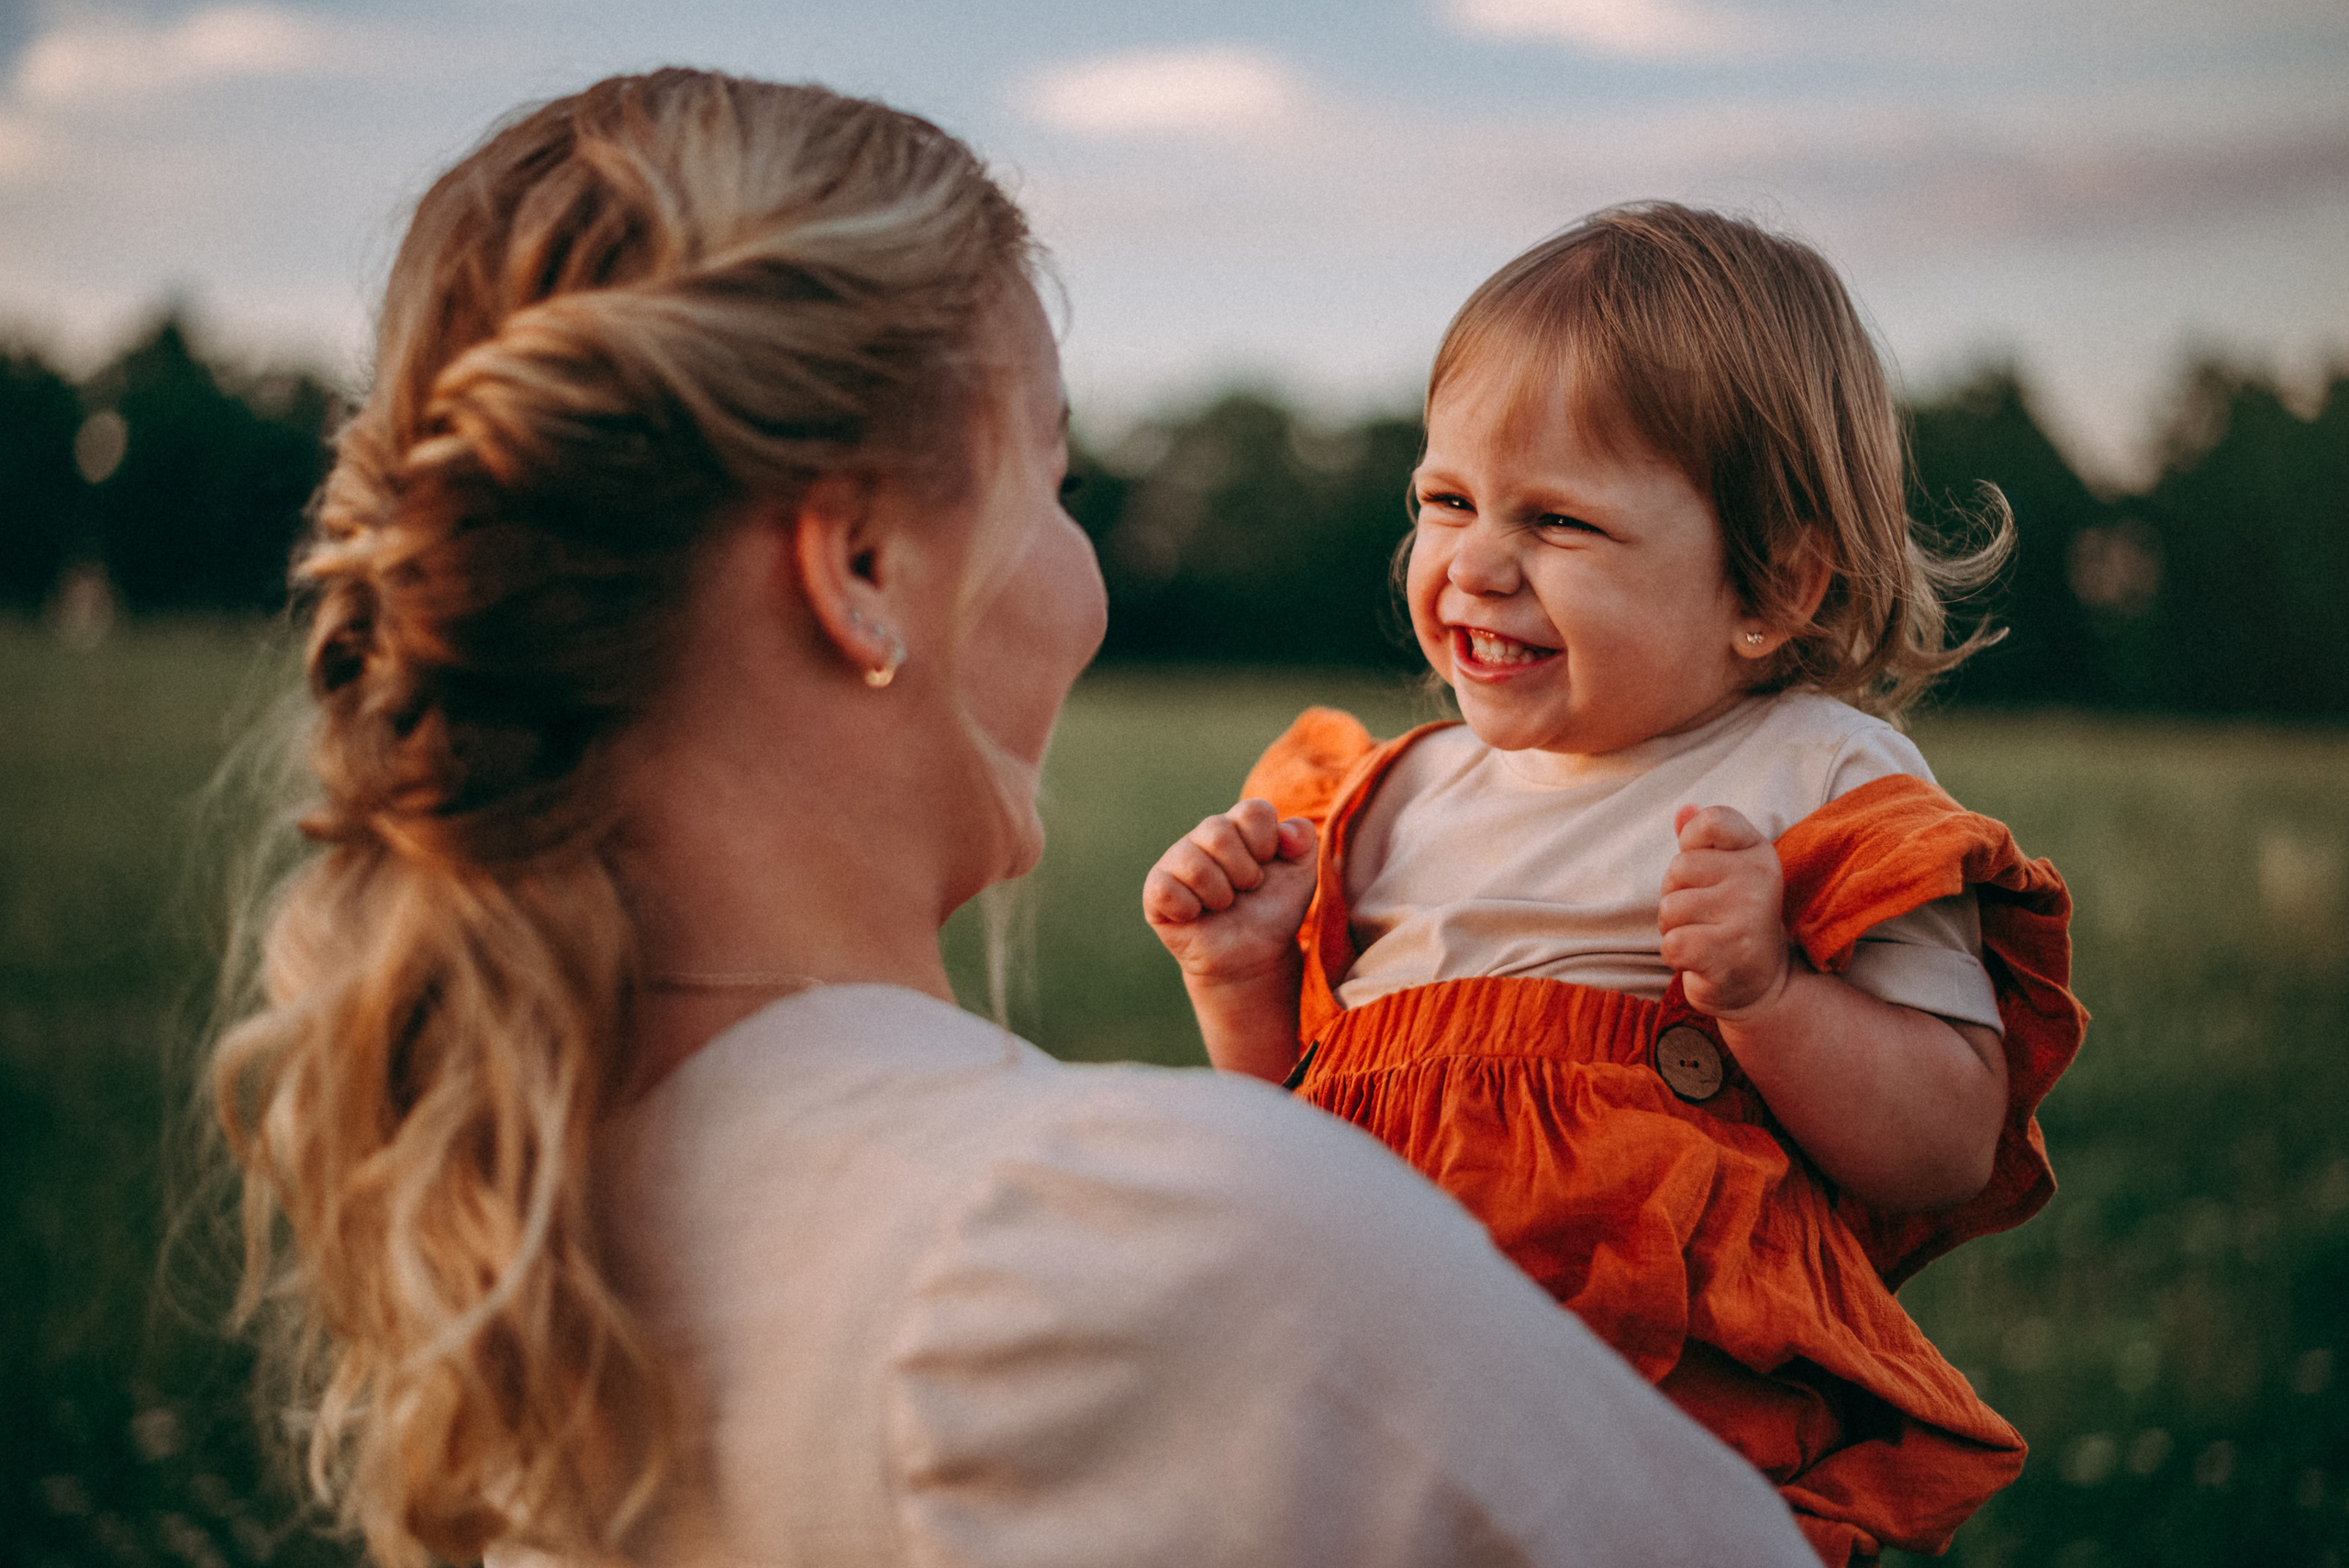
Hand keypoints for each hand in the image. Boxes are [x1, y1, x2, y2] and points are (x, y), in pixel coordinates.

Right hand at [1143, 799, 1318, 984]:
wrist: (1254, 955)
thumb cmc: (1274, 908)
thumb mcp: (1301, 874)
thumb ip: (1304, 839)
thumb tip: (1283, 832)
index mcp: (1238, 825)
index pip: (1252, 811)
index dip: (1266, 843)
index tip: (1268, 866)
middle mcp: (1204, 836)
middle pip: (1218, 831)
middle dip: (1244, 872)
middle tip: (1247, 889)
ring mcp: (1177, 860)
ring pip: (1193, 864)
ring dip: (1220, 895)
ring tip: (1224, 905)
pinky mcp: (1157, 889)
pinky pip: (1166, 890)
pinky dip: (1189, 909)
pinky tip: (1196, 915)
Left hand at [1658, 804, 1791, 1019]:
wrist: (1762, 983)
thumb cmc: (1731, 921)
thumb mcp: (1724, 875)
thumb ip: (1702, 841)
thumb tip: (1683, 808)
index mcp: (1757, 851)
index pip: (1711, 819)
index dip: (1690, 843)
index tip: (1704, 871)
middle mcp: (1758, 878)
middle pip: (1677, 869)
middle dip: (1675, 896)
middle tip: (1705, 916)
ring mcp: (1747, 915)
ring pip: (1669, 909)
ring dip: (1675, 929)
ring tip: (1705, 938)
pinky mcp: (1730, 952)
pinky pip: (1672, 944)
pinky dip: (1676, 956)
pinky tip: (1701, 960)